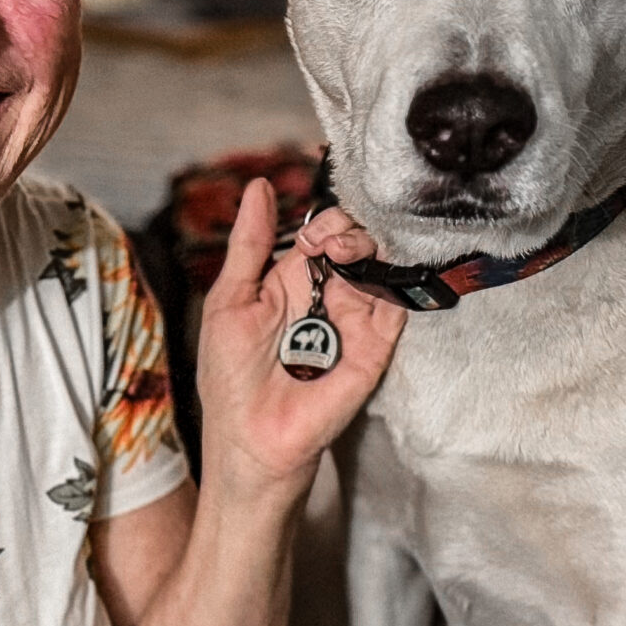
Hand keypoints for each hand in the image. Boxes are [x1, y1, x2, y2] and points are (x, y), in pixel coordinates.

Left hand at [196, 177, 406, 494]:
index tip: (307, 234)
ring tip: (341, 254)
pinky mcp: (376, 346)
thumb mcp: (230, 299)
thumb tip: (259, 186)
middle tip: (327, 243)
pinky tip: (370, 273)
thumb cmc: (229, 377)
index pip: (322, 233)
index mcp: (293, 281)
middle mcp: (330, 295)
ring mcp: (356, 319)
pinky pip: (396, 303)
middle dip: (346, 228)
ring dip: (366, 247)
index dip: (321, 222)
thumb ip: (249, 243)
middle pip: (356, 241)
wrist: (251, 439)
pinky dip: (391, 280)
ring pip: (380, 263)